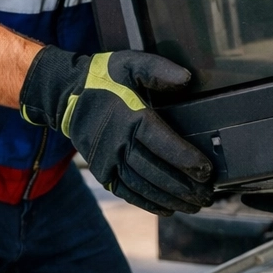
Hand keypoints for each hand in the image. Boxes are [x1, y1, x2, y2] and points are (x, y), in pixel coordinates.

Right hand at [20, 48, 215, 215]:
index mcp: (130, 117)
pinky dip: (147, 202)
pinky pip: (126, 191)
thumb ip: (158, 70)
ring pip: (143, 185)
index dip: (185, 159)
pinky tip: (167, 208)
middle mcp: (118, 143)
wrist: (65, 94)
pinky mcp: (101, 171)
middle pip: (155, 171)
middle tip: (207, 195)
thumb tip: (186, 78)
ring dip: (170, 198)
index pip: (162, 143)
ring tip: (194, 205)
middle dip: (184, 186)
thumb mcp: (130, 64)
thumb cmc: (104, 77)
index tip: (206, 171)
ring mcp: (108, 160)